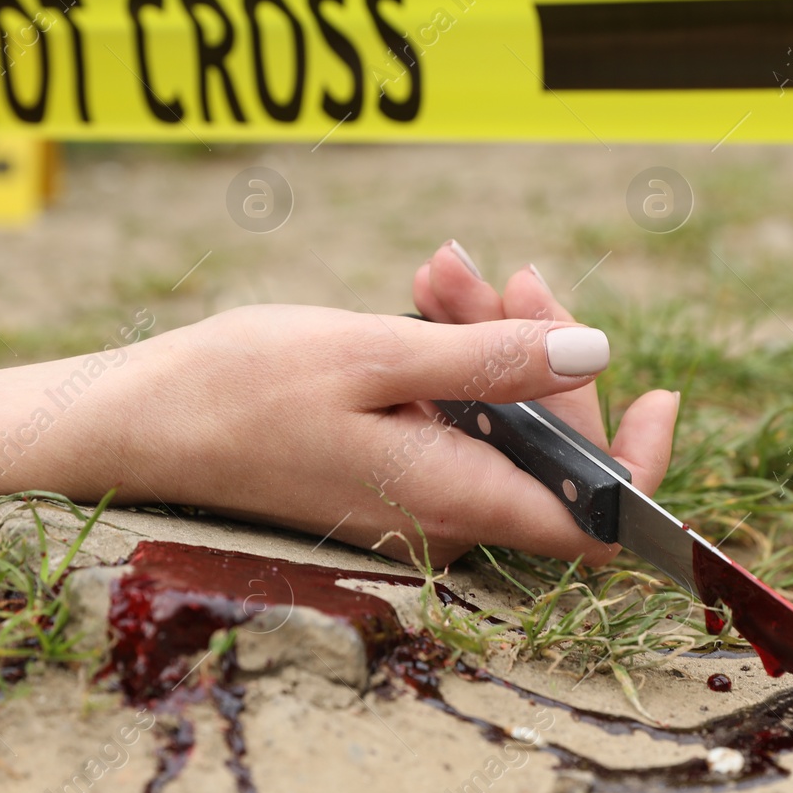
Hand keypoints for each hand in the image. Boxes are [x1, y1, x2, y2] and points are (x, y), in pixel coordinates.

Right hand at [108, 245, 677, 567]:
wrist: (135, 422)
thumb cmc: (237, 391)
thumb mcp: (373, 357)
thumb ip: (487, 363)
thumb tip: (592, 350)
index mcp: (452, 497)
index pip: (591, 521)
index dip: (638, 468)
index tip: (657, 394)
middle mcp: (442, 509)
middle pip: (547, 450)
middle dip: (549, 356)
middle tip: (515, 277)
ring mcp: (412, 490)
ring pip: (496, 420)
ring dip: (491, 340)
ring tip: (448, 271)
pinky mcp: (383, 465)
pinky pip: (447, 416)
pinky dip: (449, 355)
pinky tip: (424, 295)